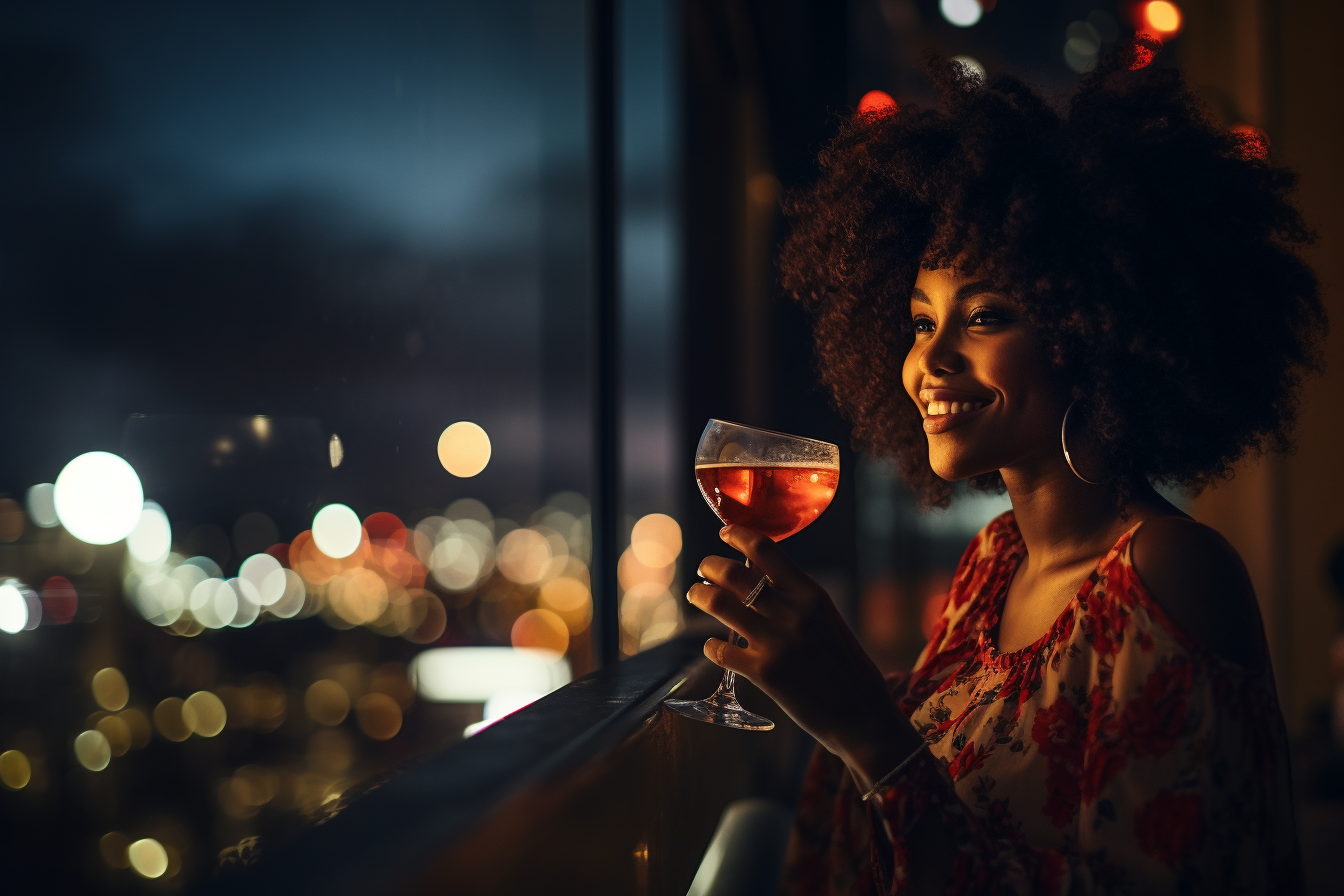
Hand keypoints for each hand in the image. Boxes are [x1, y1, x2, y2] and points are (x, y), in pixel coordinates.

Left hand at [688, 525, 921, 783]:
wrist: (862, 715)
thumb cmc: (847, 667)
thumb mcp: (828, 619)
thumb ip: (797, 597)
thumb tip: (760, 573)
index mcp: (812, 594)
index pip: (765, 549)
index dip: (738, 535)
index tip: (725, 533)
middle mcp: (792, 612)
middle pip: (733, 574)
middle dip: (710, 566)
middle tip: (704, 569)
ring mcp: (775, 642)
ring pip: (719, 604)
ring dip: (700, 595)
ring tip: (697, 595)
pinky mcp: (763, 673)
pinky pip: (720, 650)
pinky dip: (710, 646)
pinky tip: (713, 647)